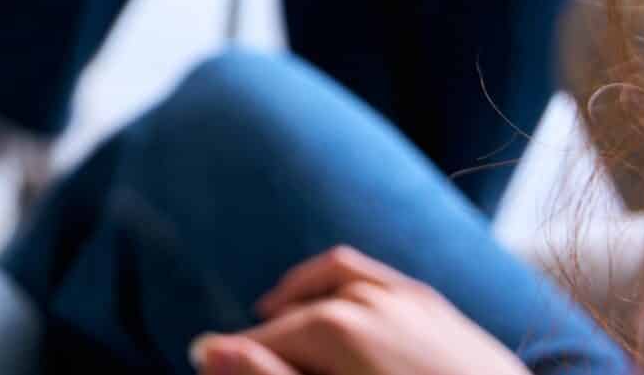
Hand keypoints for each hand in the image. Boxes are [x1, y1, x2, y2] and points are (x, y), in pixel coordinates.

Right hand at [191, 248, 531, 374]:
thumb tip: (204, 349)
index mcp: (337, 325)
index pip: (264, 338)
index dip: (239, 359)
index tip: (220, 369)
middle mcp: (369, 297)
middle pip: (296, 311)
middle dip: (269, 337)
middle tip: (251, 362)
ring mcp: (408, 296)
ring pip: (334, 280)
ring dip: (302, 299)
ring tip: (281, 320)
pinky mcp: (438, 304)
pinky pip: (376, 277)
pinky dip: (345, 286)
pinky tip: (345, 313)